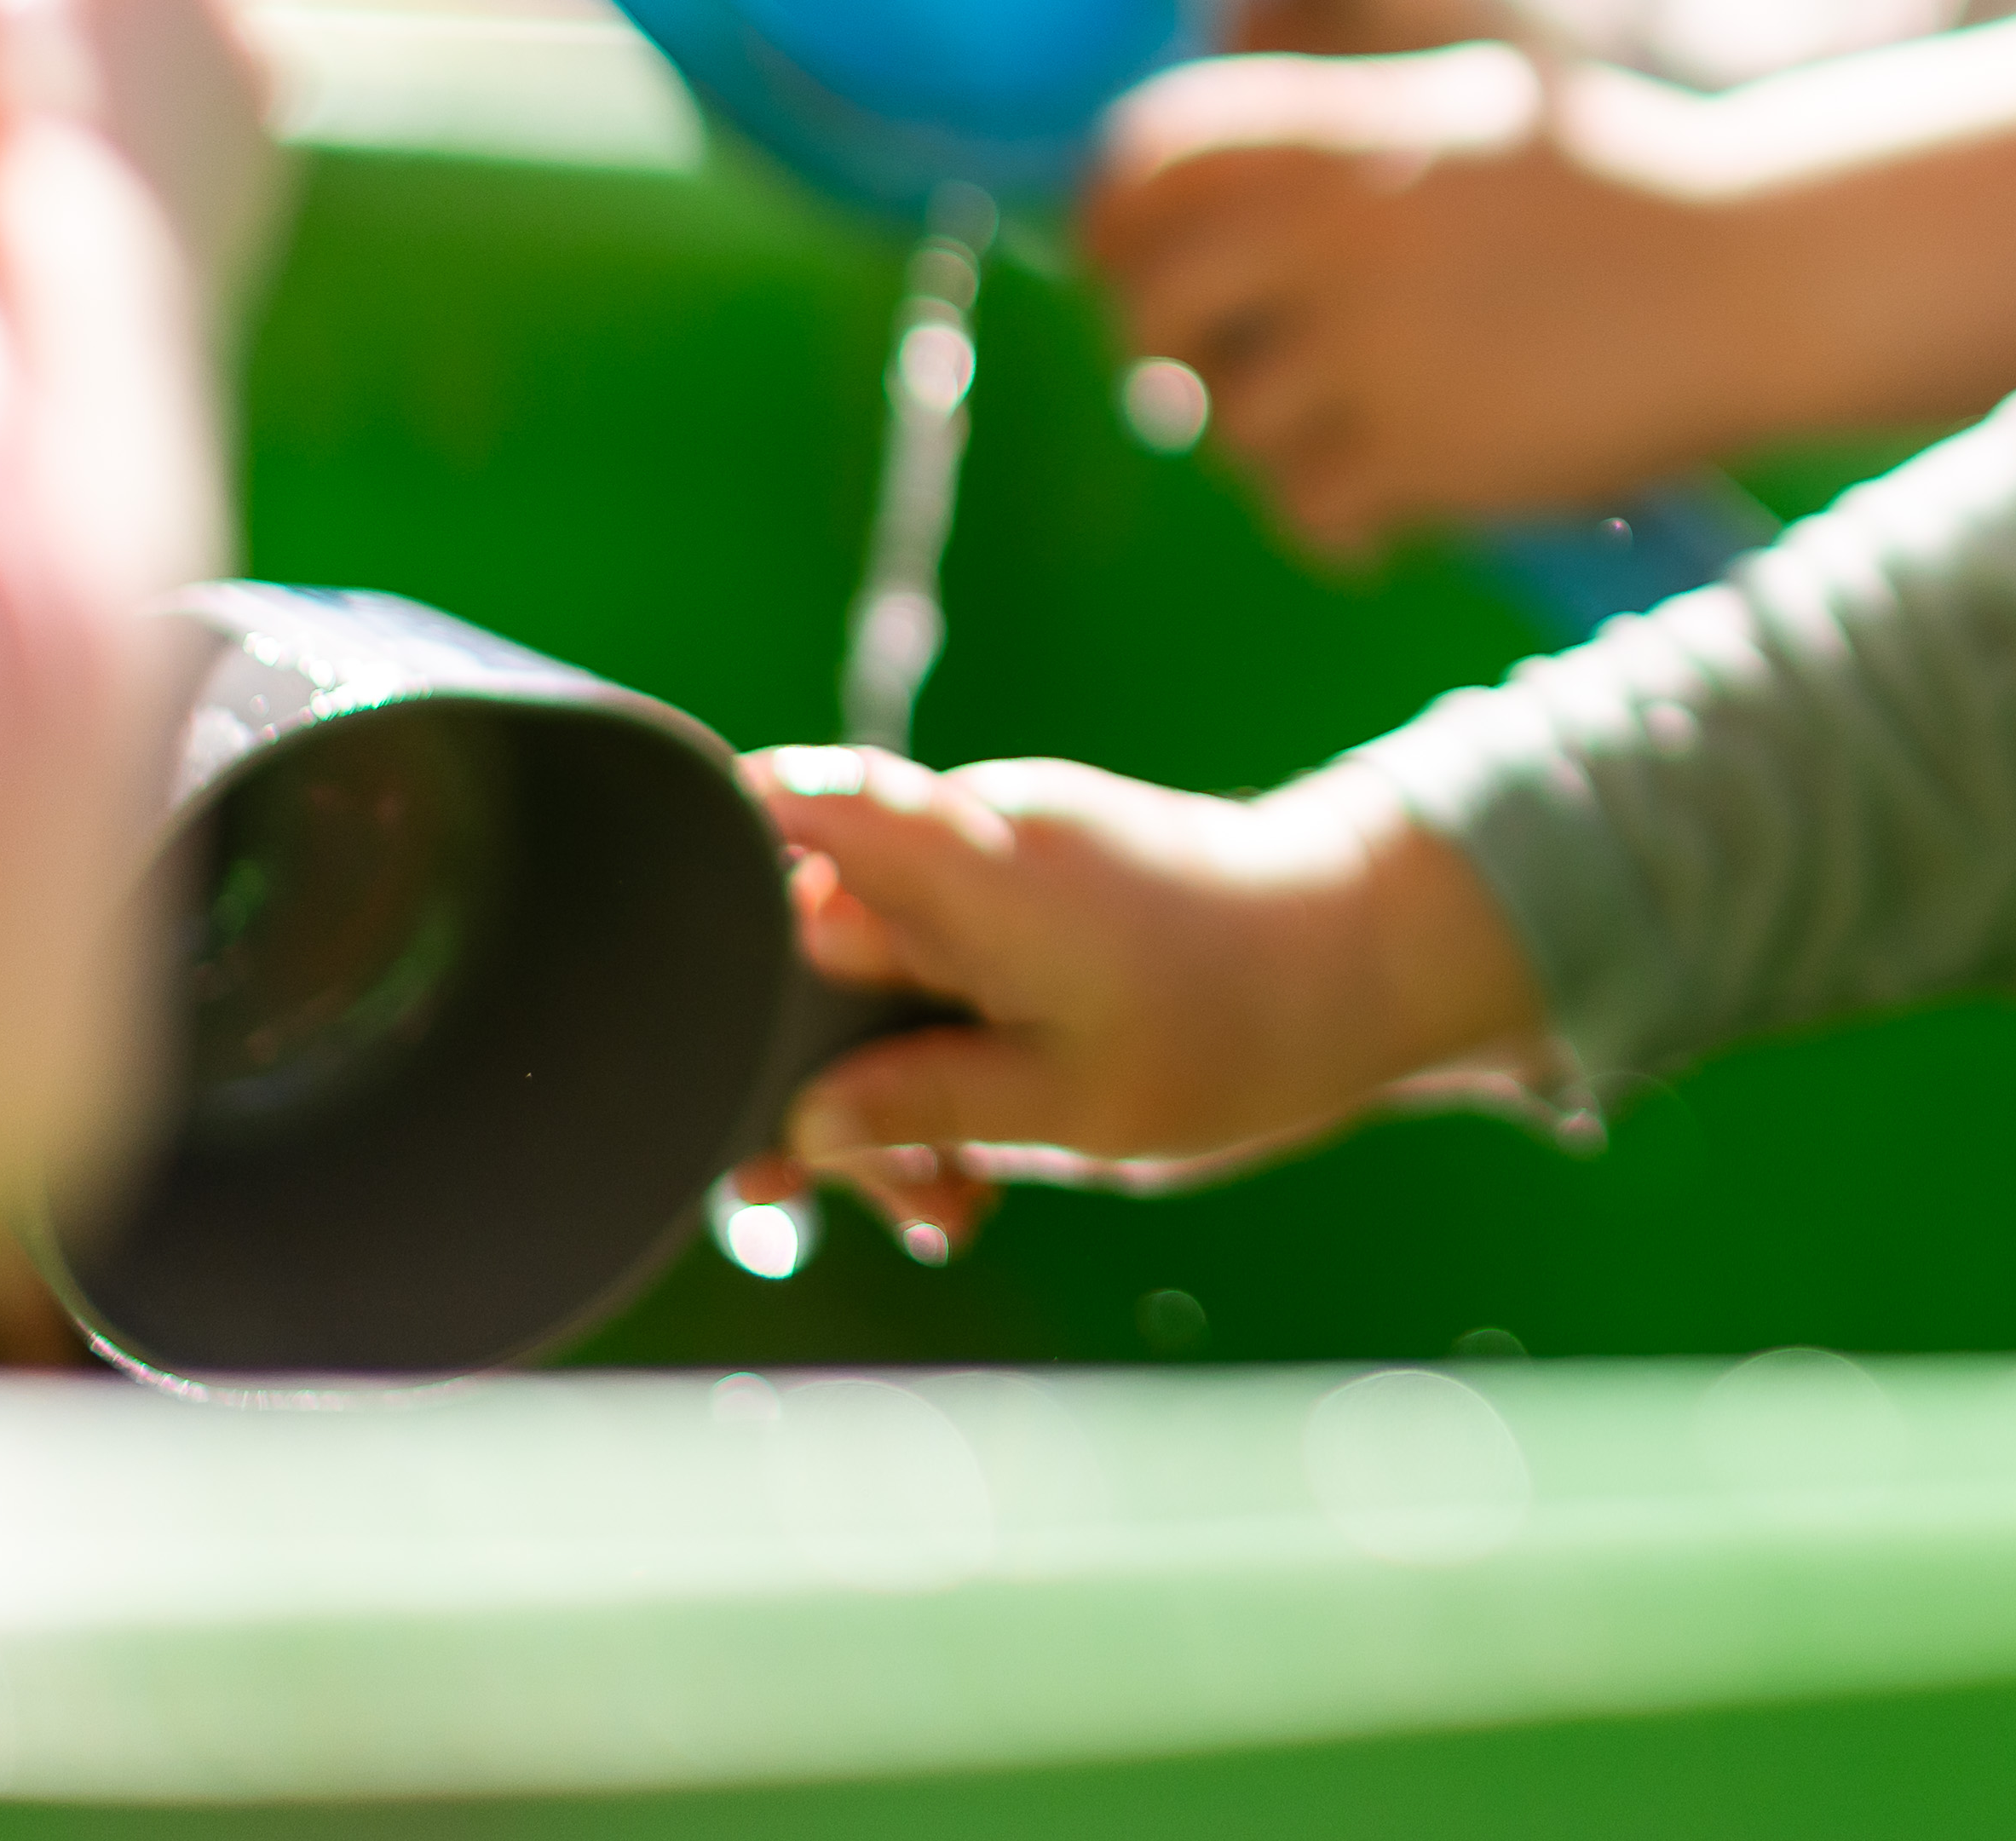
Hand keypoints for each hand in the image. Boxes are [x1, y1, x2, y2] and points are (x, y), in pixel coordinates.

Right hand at [729, 749, 1541, 1260]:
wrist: (1368, 969)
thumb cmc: (1232, 1031)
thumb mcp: (1072, 1106)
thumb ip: (923, 1110)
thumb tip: (793, 1136)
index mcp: (973, 866)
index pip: (808, 804)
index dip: (711, 839)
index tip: (647, 910)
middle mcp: (973, 845)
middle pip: (815, 942)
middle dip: (810, 1077)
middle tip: (839, 1203)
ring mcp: (999, 874)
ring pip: (876, 988)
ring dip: (887, 1101)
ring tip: (944, 1211)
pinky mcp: (1025, 911)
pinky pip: (939, 986)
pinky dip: (943, 1074)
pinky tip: (971, 1181)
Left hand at [1076, 44, 1769, 560]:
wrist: (1756, 280)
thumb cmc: (1614, 199)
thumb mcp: (1461, 123)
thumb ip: (1323, 156)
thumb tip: (1163, 218)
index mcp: (1342, 133)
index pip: (1140, 167)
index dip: (1112, 226)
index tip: (1135, 269)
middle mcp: (1338, 231)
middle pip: (1145, 308)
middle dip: (1160, 352)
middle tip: (1212, 374)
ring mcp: (1376, 347)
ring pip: (1226, 425)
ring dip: (1278, 441)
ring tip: (1368, 429)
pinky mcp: (1422, 455)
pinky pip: (1302, 510)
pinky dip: (1336, 522)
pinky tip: (1393, 509)